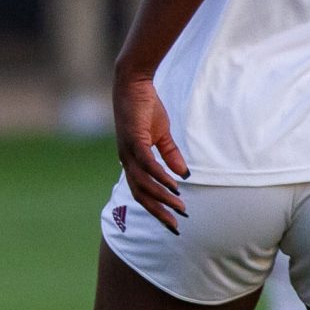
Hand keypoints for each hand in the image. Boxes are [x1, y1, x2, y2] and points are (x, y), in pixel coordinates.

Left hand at [114, 72, 187, 230]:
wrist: (134, 83)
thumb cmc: (145, 107)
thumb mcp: (162, 135)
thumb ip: (170, 155)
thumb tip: (183, 176)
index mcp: (131, 160)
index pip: (141, 191)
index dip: (156, 208)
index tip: (172, 222)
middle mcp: (126, 159)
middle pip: (140, 194)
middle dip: (158, 212)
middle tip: (175, 226)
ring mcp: (128, 151)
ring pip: (144, 183)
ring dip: (163, 197)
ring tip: (180, 206)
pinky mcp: (134, 139)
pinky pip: (147, 164)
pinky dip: (160, 177)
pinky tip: (173, 187)